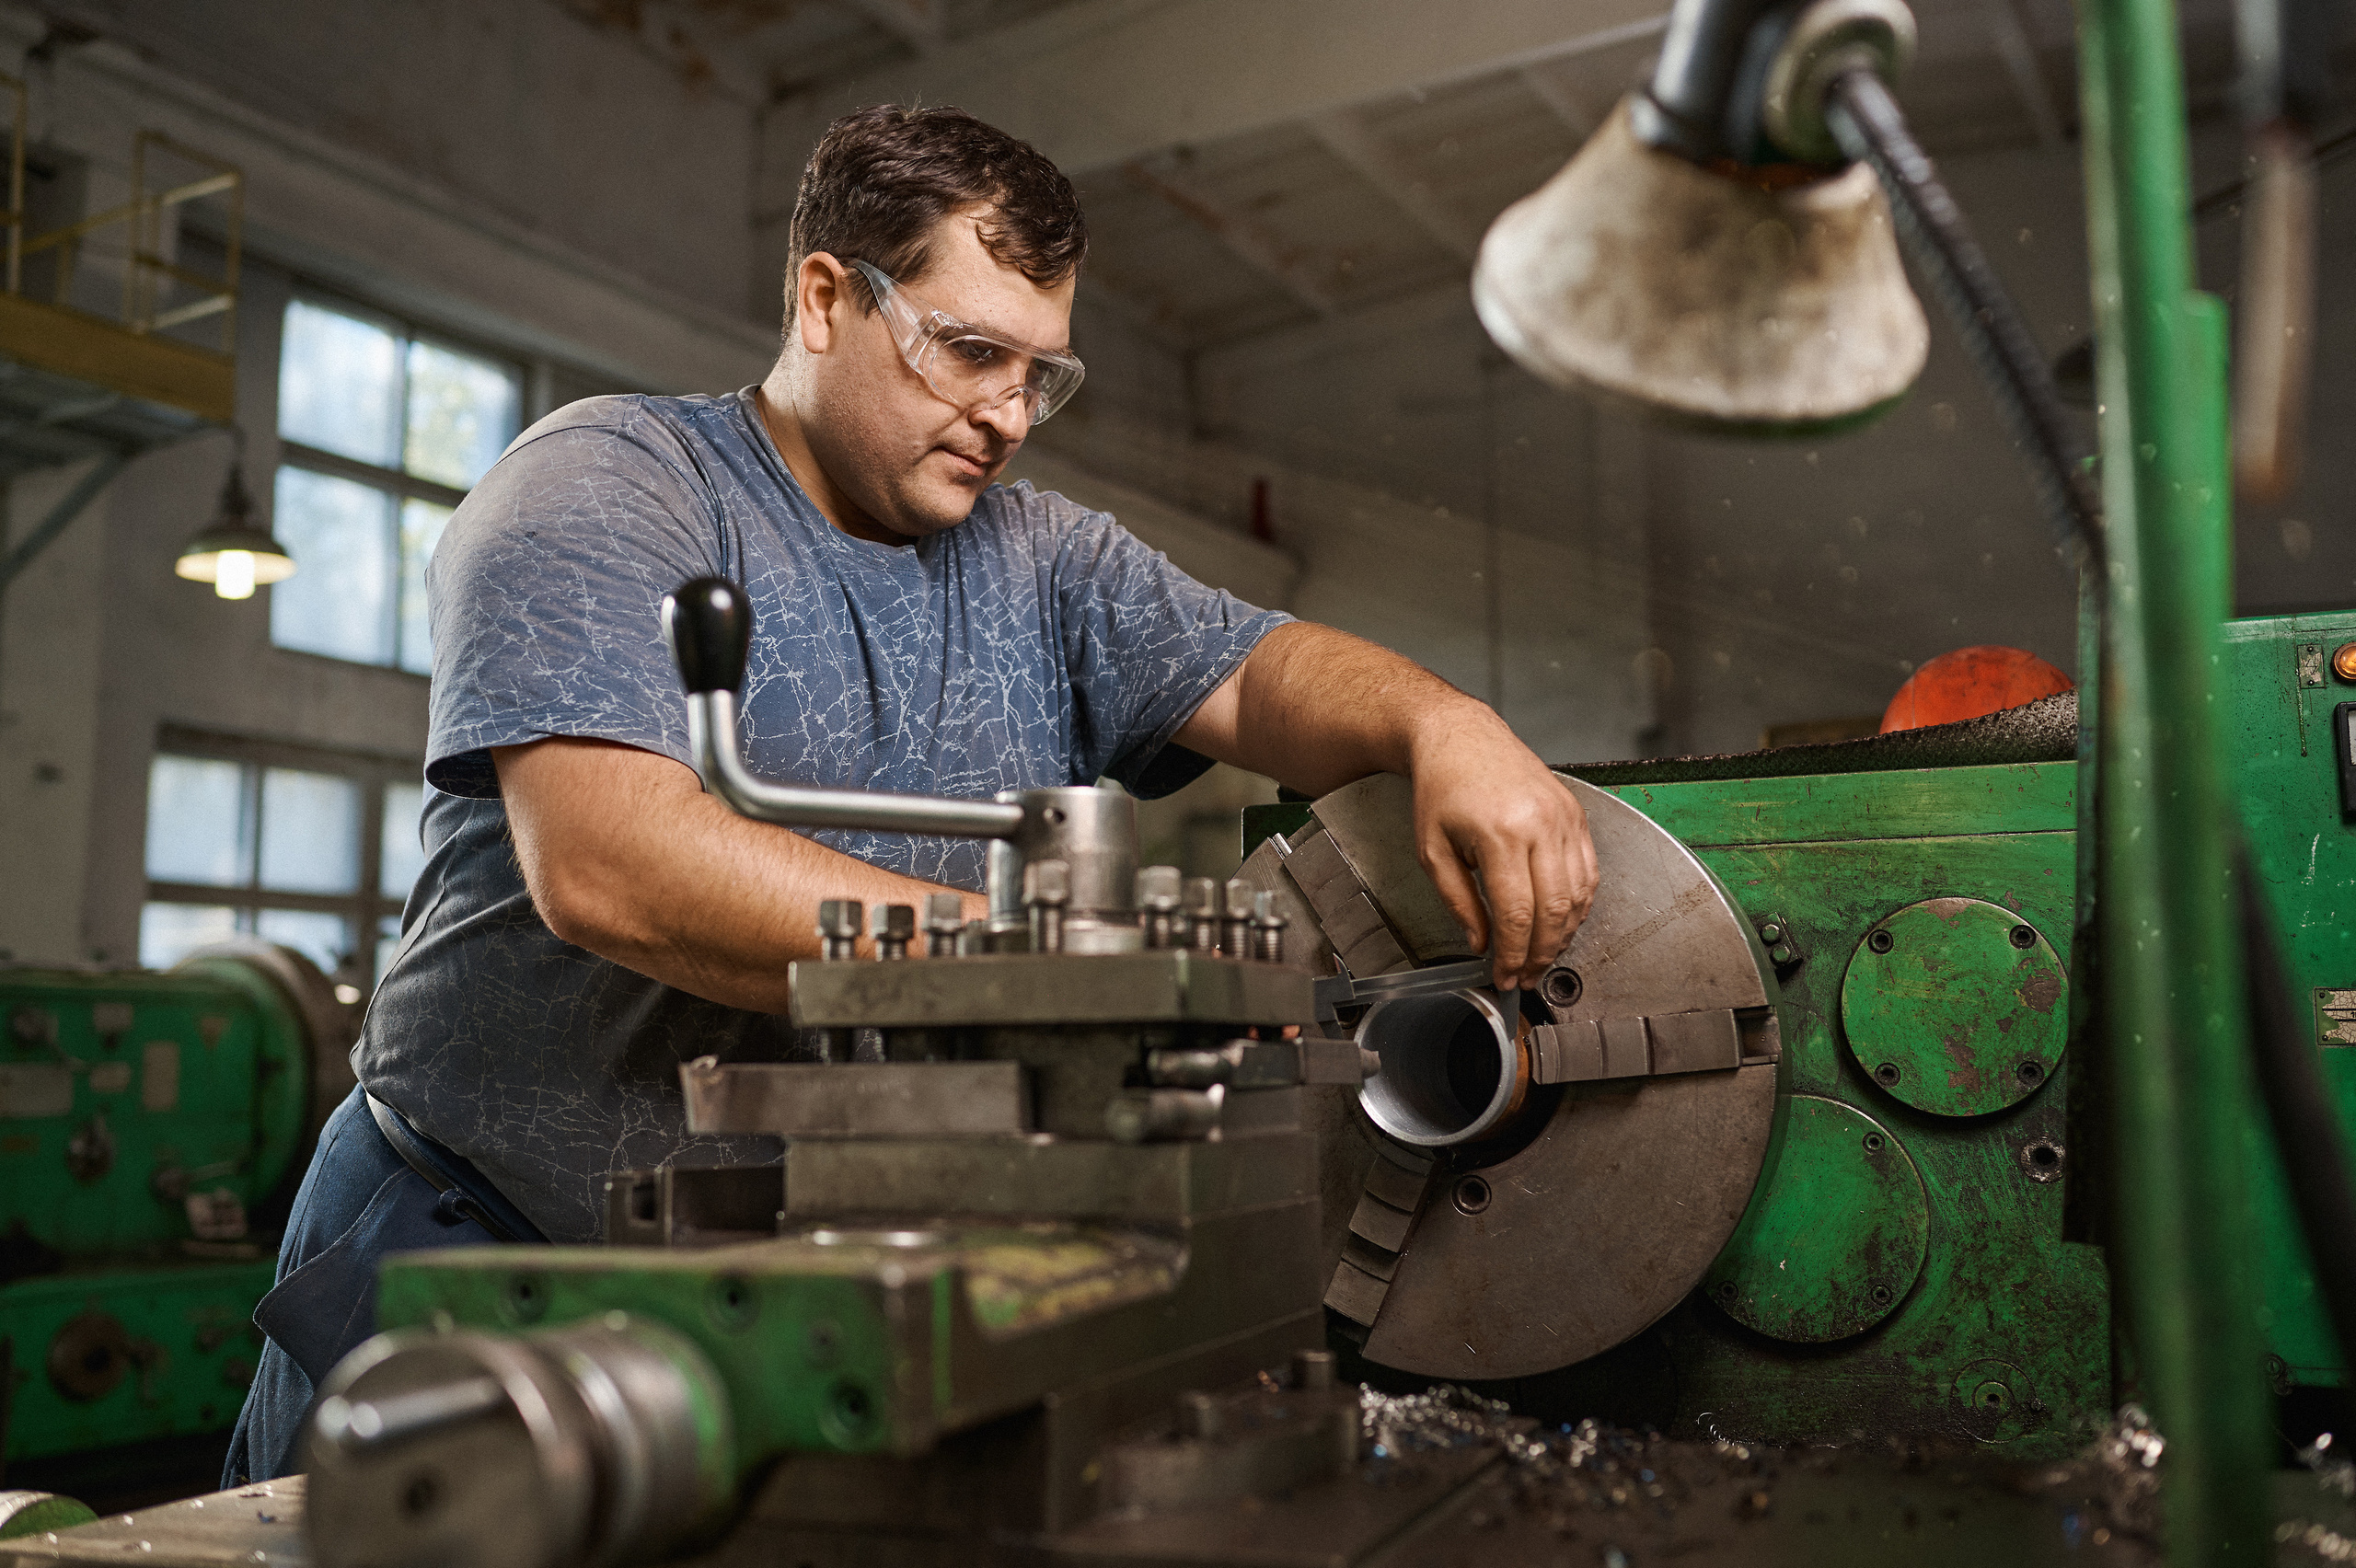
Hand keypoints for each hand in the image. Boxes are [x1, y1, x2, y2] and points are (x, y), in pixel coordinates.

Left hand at [1406, 703, 1598, 989]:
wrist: (1461, 736)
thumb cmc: (1442, 787)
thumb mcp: (1432, 850)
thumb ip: (1458, 902)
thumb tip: (1481, 943)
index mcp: (1500, 834)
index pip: (1516, 914)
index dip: (1513, 954)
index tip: (1505, 974)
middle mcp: (1540, 825)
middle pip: (1553, 910)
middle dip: (1541, 954)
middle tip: (1526, 976)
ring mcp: (1564, 818)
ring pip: (1578, 895)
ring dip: (1564, 934)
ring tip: (1543, 956)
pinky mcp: (1575, 814)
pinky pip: (1589, 871)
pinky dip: (1580, 904)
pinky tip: (1563, 921)